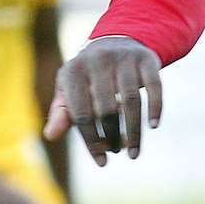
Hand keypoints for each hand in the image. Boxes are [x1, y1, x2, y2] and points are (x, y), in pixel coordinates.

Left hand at [43, 36, 161, 165]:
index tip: (101, 162)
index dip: (91, 140)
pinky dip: (155, 107)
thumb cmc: (87, 76)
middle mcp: (96, 61)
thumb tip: (50, 135)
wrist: (114, 41)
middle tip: (118, 152)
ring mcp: (123, 58)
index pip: (81, 113)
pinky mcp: (146, 59)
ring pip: (132, 101)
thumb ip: (61, 112)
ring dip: (134, 131)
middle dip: (112, 136)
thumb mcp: (69, 89)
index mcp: (73, 71)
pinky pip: (154, 86)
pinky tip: (153, 126)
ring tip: (133, 152)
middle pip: (106, 109)